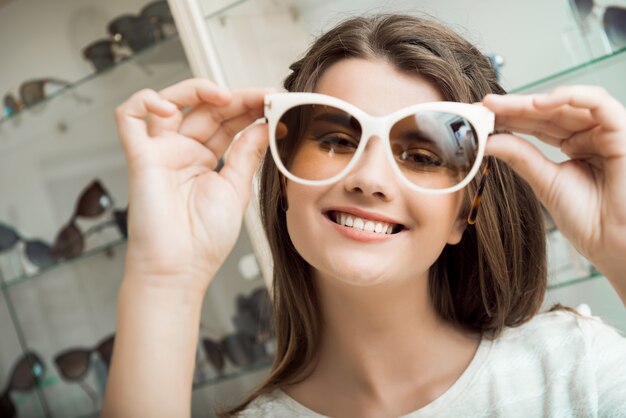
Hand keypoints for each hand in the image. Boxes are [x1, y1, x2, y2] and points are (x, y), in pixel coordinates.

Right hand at [115, 78, 273, 293]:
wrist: (180, 268)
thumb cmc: (205, 239)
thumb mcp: (236, 189)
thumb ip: (247, 154)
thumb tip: (264, 125)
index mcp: (205, 160)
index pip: (227, 122)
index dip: (248, 108)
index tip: (275, 101)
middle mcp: (182, 151)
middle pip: (205, 108)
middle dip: (235, 97)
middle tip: (263, 95)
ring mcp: (160, 152)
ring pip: (169, 101)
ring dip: (196, 90)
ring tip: (225, 96)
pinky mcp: (139, 156)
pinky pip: (129, 117)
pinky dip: (146, 102)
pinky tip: (172, 106)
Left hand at [482, 85, 625, 280]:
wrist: (613, 246)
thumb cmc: (589, 222)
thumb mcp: (545, 182)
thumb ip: (520, 157)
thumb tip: (487, 140)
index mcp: (574, 146)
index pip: (538, 123)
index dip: (510, 117)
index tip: (480, 115)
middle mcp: (590, 136)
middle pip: (549, 112)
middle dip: (515, 107)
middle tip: (484, 105)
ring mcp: (606, 133)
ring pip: (569, 104)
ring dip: (534, 101)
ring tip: (503, 105)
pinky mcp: (623, 134)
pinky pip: (601, 104)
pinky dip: (572, 97)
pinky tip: (540, 103)